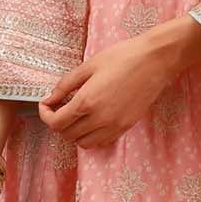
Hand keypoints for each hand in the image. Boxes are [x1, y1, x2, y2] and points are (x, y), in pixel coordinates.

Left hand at [38, 33, 177, 146]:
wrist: (155, 60)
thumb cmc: (123, 57)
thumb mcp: (89, 65)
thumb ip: (65, 84)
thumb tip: (50, 98)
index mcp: (87, 101)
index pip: (56, 123)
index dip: (45, 115)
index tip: (46, 105)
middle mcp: (99, 119)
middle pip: (67, 135)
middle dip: (58, 122)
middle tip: (60, 107)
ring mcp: (114, 126)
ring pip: (83, 143)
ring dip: (74, 132)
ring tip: (76, 116)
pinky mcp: (125, 127)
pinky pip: (101, 142)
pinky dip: (91, 137)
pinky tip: (92, 121)